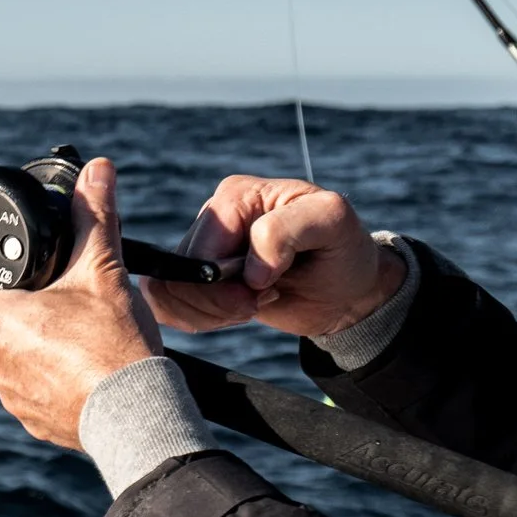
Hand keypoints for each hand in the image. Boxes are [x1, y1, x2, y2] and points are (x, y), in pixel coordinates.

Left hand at [0, 157, 160, 449]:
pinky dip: (44, 381)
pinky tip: (77, 369)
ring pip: (0, 365)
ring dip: (21, 350)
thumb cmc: (113, 345)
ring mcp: (10, 398)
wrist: (138, 415)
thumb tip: (97, 171)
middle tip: (35, 301)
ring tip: (64, 335)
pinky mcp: (34, 424)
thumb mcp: (103, 271)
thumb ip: (94, 217)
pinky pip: (26, 395)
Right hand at [146, 175, 404, 340]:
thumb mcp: (332, 222)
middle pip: (181, 271)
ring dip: (212, 313)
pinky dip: (201, 320)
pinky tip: (236, 313)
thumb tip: (247, 271)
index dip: (226, 278)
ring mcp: (202, 250)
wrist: (345, 288)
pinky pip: (171, 305)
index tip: (267, 289)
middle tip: (259, 302)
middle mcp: (213, 219)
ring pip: (172, 291)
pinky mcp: (198, 279)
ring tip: (252, 306)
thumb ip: (286, 231)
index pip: (204, 244)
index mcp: (237, 195)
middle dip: (219, 300)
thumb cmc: (342, 248)